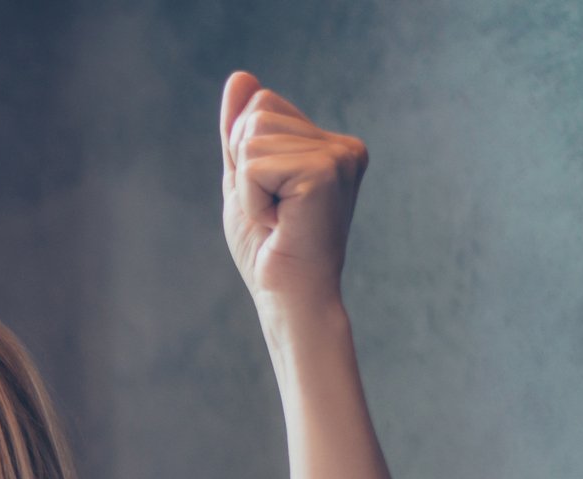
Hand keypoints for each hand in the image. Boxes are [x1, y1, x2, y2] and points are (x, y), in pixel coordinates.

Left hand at [219, 71, 367, 312]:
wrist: (287, 297)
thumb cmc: (268, 249)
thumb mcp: (244, 180)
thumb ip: (240, 132)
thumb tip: (240, 77)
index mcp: (329, 145)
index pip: (261, 104)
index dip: (243, 156)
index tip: (269, 198)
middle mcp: (343, 146)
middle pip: (256, 113)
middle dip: (244, 167)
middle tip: (271, 210)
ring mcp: (340, 156)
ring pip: (252, 137)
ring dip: (248, 187)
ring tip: (277, 218)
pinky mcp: (326, 171)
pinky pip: (254, 163)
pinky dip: (251, 198)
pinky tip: (279, 223)